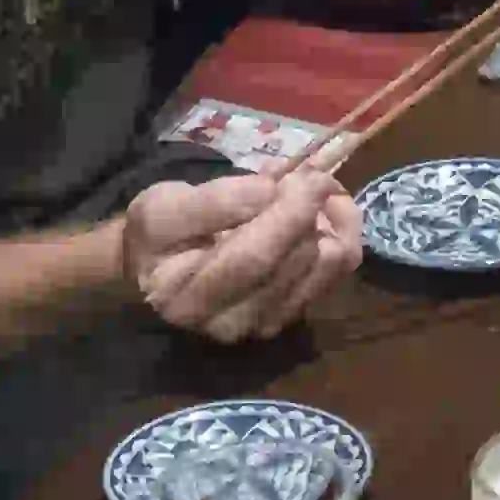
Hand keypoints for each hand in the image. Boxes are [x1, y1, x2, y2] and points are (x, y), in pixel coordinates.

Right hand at [123, 164, 362, 343]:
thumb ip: (214, 202)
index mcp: (188, 298)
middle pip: (292, 261)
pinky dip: (341, 232)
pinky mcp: (293, 316)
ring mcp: (266, 325)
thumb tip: (271, 190)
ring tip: (303, 192)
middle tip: (305, 174)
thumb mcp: (162, 208)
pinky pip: (339, 270)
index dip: (286, 212)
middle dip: (308, 208)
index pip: (252, 257)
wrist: (161, 271)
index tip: (302, 174)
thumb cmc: (158, 237)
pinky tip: (323, 212)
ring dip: (327, 217)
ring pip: (325, 265)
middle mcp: (231, 324)